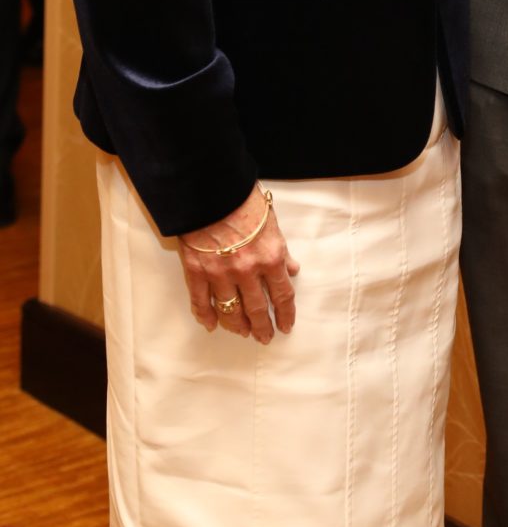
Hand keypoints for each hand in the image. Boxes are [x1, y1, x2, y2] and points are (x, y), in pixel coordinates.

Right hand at [178, 188, 299, 344]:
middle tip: (264, 337)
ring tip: (243, 333)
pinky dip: (206, 316)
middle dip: (262, 326)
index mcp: (270, 256)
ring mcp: (220, 274)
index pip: (282, 294)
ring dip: (238, 326)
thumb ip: (282, 250)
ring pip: (230, 311)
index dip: (285, 314)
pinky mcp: (196, 273)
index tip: (286, 326)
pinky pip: (201, 302)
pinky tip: (211, 325)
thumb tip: (292, 270)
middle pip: (257, 308)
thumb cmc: (243, 200)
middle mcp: (247, 270)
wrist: (210, 189)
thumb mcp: (272, 222)